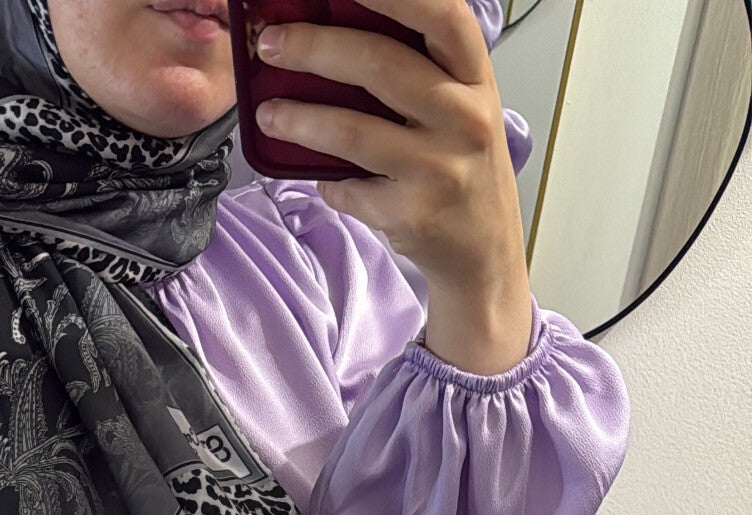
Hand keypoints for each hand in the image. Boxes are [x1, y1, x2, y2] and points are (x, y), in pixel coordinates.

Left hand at [254, 0, 532, 372]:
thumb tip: (334, 35)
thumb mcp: (457, 107)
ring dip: (298, 118)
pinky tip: (320, 177)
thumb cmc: (461, 166)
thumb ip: (417, 71)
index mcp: (475, 78)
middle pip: (379, 64)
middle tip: (271, 44)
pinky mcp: (413, 214)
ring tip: (269, 113)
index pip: (443, 16)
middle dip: (313, 47)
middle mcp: (465, 118)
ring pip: (351, 131)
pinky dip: (327, 184)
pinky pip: (349, 189)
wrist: (484, 251)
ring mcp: (440, 168)